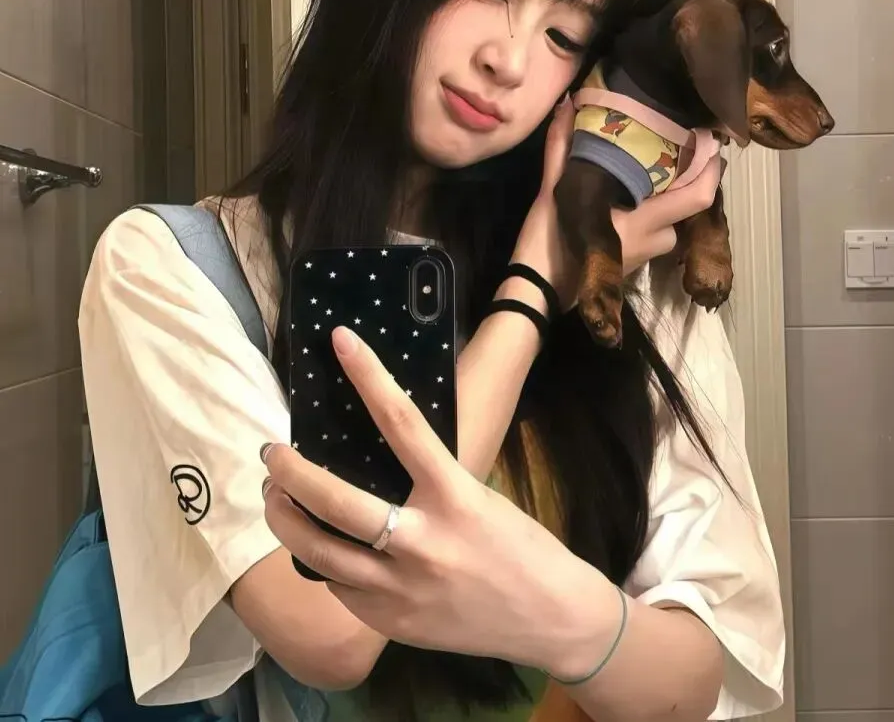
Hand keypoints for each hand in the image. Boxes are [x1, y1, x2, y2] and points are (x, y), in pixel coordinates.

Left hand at [262, 327, 619, 679]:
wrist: (552, 619)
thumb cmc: (522, 547)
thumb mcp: (481, 498)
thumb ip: (431, 482)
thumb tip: (377, 458)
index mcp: (456, 496)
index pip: (402, 422)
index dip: (368, 376)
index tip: (341, 341)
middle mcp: (424, 543)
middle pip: (336, 501)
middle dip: (292, 472)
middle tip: (272, 452)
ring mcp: (402, 589)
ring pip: (320, 552)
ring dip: (286, 519)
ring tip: (273, 496)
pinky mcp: (392, 623)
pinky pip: (339, 587)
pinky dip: (321, 561)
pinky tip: (316, 545)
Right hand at [511, 95, 723, 310]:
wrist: (537, 293)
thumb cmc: (547, 243)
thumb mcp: (551, 193)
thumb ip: (561, 149)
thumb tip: (568, 106)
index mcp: (642, 220)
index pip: (697, 196)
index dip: (711, 170)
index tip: (710, 143)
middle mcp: (651, 239)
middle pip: (687, 208)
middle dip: (685, 182)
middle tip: (676, 152)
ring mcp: (643, 256)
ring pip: (670, 224)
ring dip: (664, 203)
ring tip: (645, 176)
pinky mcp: (631, 265)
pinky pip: (652, 236)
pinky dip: (648, 218)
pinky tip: (626, 203)